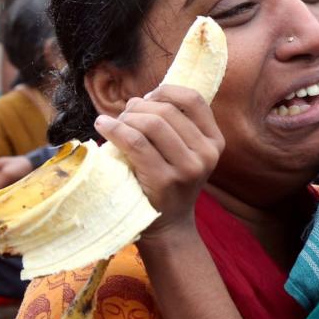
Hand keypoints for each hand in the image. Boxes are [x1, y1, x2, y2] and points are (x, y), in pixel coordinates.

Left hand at [94, 85, 224, 237]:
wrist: (168, 227)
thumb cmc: (169, 183)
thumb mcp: (185, 154)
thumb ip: (175, 126)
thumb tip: (142, 97)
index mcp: (215, 141)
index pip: (194, 99)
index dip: (166, 91)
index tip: (146, 98)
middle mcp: (206, 154)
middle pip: (166, 110)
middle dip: (138, 107)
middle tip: (124, 116)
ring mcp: (187, 169)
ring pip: (151, 124)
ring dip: (126, 118)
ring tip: (114, 124)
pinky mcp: (164, 180)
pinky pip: (135, 142)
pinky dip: (115, 129)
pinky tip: (103, 126)